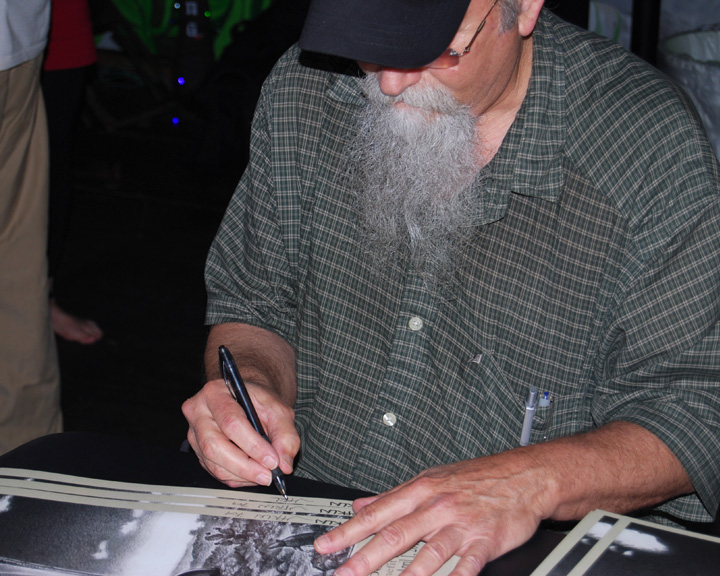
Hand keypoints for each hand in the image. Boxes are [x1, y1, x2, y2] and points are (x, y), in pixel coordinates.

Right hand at [182, 378, 299, 487]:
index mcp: (215, 393)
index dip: (253, 445)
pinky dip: (237, 477)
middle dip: (245, 466)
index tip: (272, 460)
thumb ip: (285, 434)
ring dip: (242, 475)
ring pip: (213, 463)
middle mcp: (198, 412)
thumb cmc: (258, 402)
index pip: (231, 423)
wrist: (247, 400)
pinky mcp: (198, 451)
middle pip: (215, 446)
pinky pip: (215, 471)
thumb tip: (284, 463)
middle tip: (268, 474)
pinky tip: (252, 474)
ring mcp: (195, 433)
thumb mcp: (278, 409)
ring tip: (264, 475)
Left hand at [314, 450, 552, 575]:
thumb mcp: (430, 478)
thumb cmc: (476, 477)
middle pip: (395, 535)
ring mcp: (461, 525)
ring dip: (404, 575)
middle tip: (343, 573)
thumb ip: (394, 495)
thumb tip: (361, 504)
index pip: (376, 513)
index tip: (325, 546)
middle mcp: (436, 506)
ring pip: (428, 553)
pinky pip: (466, 565)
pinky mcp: (485, 541)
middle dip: (364, 557)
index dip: (348, 531)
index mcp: (420, 490)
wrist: (524, 475)